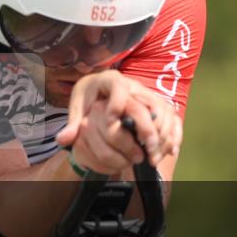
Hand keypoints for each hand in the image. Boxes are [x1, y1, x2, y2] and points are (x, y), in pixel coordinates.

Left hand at [55, 71, 181, 171]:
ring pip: (164, 111)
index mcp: (112, 80)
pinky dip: (174, 133)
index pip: (118, 88)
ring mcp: (148, 94)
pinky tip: (170, 150)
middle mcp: (134, 85)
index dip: (117, 105)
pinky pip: (173, 117)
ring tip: (154, 157)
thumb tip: (62, 140)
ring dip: (162, 135)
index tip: (112, 125)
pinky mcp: (158, 104)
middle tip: (146, 151)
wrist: (100, 87)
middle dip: (148, 128)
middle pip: (148, 103)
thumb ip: (72, 122)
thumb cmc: (88, 96)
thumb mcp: (77, 105)